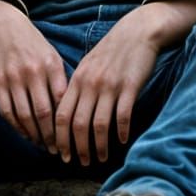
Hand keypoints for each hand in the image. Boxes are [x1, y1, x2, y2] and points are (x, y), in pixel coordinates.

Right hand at [0, 0, 68, 150]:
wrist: (5, 26)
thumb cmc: (35, 45)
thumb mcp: (53, 57)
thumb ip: (61, 82)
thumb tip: (74, 113)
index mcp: (51, 65)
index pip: (62, 102)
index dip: (67, 125)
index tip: (73, 139)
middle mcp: (32, 72)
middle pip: (44, 113)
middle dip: (52, 137)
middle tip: (58, 151)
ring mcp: (13, 77)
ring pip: (25, 116)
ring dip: (35, 136)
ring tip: (43, 146)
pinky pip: (7, 112)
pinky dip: (17, 127)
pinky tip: (26, 134)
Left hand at [53, 0, 195, 164]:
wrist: (136, 32)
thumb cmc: (110, 52)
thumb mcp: (87, 66)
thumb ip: (77, 88)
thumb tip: (66, 115)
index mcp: (77, 80)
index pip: (61, 114)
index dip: (59, 137)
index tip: (61, 154)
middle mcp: (90, 84)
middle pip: (78, 123)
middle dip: (77, 147)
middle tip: (80, 163)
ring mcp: (110, 86)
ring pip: (99, 124)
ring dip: (99, 146)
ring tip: (100, 158)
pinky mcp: (130, 87)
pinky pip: (122, 116)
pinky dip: (120, 132)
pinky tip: (121, 142)